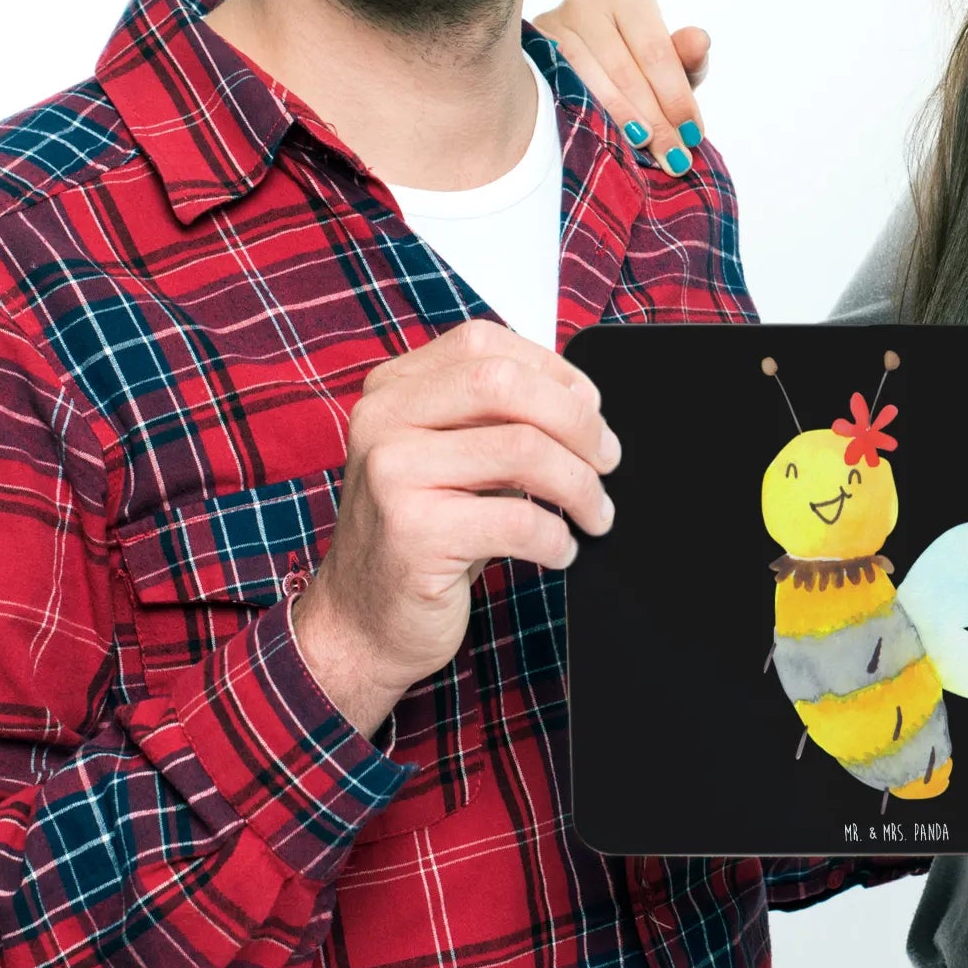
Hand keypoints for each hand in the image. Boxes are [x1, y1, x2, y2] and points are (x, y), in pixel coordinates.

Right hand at [293, 320, 619, 737]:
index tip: (589, 409)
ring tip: (596, 514)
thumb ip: (494, 418)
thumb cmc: (420, 534)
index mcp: (391, 389)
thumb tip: (584, 405)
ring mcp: (391, 474)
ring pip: (523, 449)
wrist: (359, 622)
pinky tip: (559, 550)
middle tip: (607, 460)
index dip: (553, 371)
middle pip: (505, 384)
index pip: (485, 345)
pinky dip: (556, 537)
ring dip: (580, 485)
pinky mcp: (413, 534)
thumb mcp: (448, 457)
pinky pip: (518, 519)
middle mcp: (382, 420)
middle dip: (576, 421)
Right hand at [531, 0, 709, 174]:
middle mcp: (588, 3)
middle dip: (653, 119)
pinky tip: (603, 136)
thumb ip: (686, 57)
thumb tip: (699, 40)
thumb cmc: (632, 64)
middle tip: (672, 157)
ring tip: (644, 150)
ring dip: (620, 120)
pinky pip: (559, 86)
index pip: (656, 52)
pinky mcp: (530, 50)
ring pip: (590, 80)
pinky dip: (584, 113)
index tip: (692, 134)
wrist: (578, 68)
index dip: (676, 97)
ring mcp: (553, 24)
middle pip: (624, 69)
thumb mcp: (665, 65)